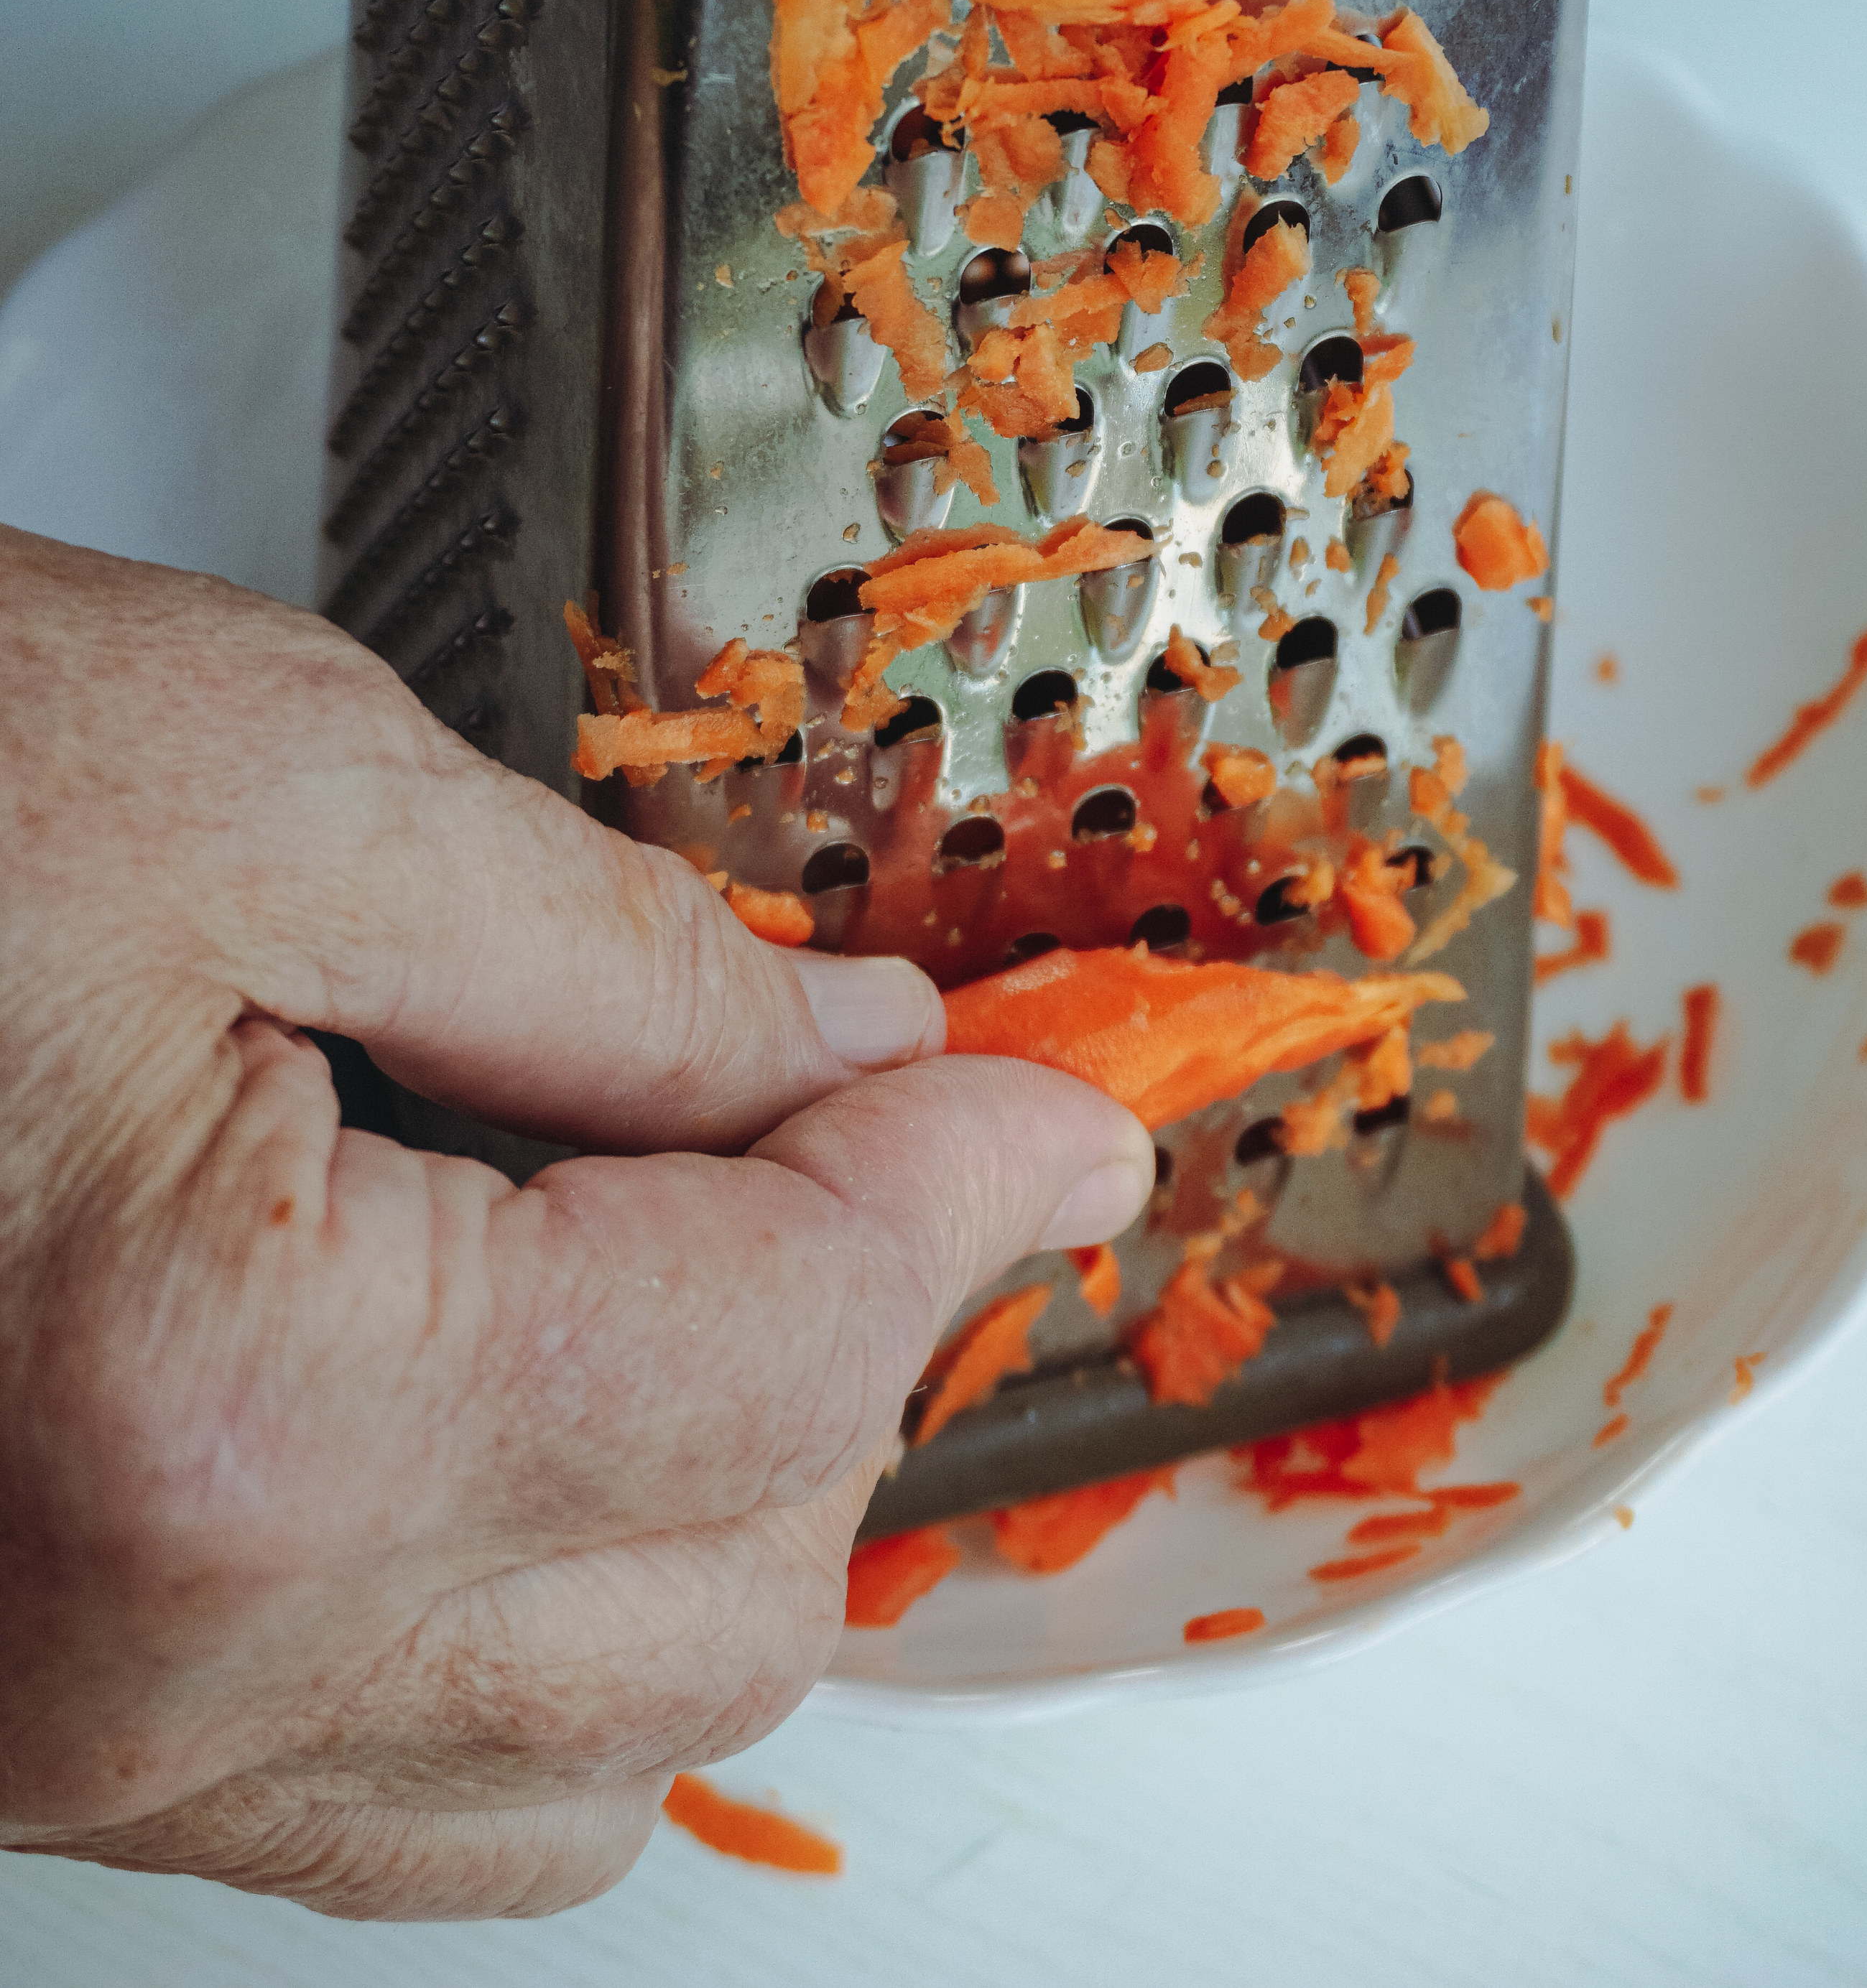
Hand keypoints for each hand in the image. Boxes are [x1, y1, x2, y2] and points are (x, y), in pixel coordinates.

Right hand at [0, 529, 1150, 1914]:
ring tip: (725, 1251)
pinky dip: (551, 1620)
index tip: (1056, 1109)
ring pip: (593, 1748)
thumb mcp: (256, 779)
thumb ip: (611, 955)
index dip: (971, 1185)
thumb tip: (846, 1055)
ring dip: (730, 1501)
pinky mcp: (14, 1716)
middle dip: (863, 1334)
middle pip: (730, 1589)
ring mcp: (63, 1731)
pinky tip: (553, 1407)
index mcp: (227, 1413)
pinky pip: (394, 1791)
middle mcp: (140, 1656)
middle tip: (874, 1121)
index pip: (786, 1349)